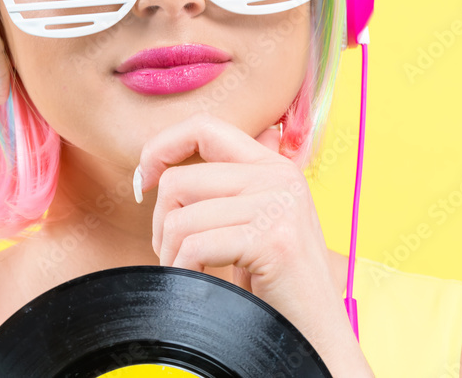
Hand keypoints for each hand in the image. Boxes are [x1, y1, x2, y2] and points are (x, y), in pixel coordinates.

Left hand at [133, 111, 372, 376]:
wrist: (317, 336)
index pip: (204, 127)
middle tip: (172, 254)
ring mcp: (279, 205)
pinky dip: (184, 271)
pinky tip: (200, 284)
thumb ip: (223, 189)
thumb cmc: (276, 286)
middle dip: (161, 223)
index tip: (144, 181)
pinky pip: (194, 246)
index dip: (162, 147)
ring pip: (181, 217)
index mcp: (273, 166)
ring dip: (170, 254)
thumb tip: (159, 168)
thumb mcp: (253, 222)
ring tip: (188, 273)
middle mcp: (280, 176)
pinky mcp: (272, 239)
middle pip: (180, 180)